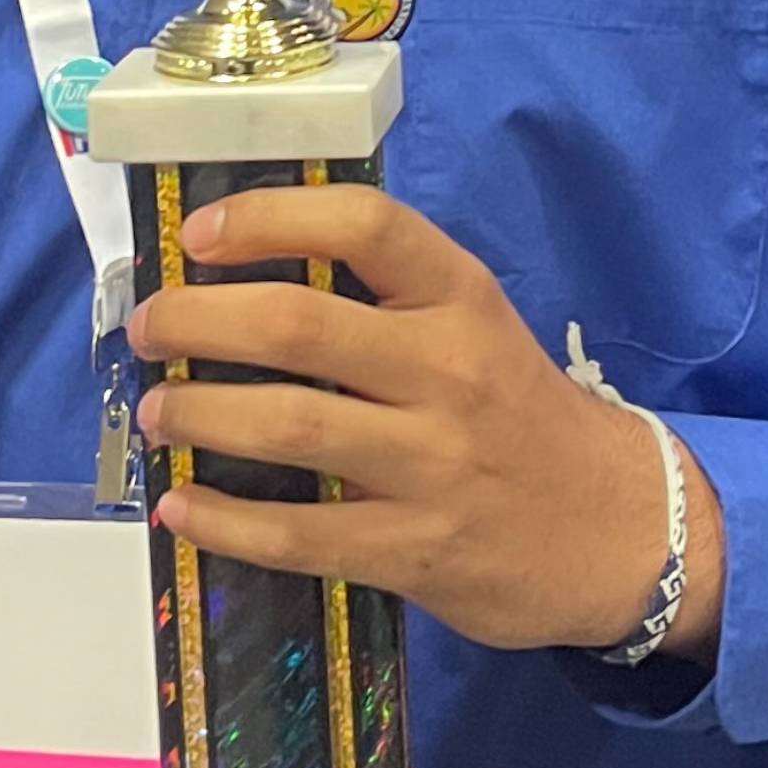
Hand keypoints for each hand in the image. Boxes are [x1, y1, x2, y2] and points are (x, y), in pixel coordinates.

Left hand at [130, 180, 725, 661]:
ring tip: (156, 408)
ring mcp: (431, 464)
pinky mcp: (415, 549)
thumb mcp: (476, 329)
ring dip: (196, 410)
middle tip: (149, 325)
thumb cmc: (520, 416)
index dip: (270, 218)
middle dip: (197, 317)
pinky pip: (297, 533)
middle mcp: (448, 370)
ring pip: (286, 423)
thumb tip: (247, 272)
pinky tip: (182, 505)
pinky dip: (223, 519)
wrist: (618, 529)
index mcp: (462, 299)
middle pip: (298, 323)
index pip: (366, 225)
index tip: (201, 234)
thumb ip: (387, 300)